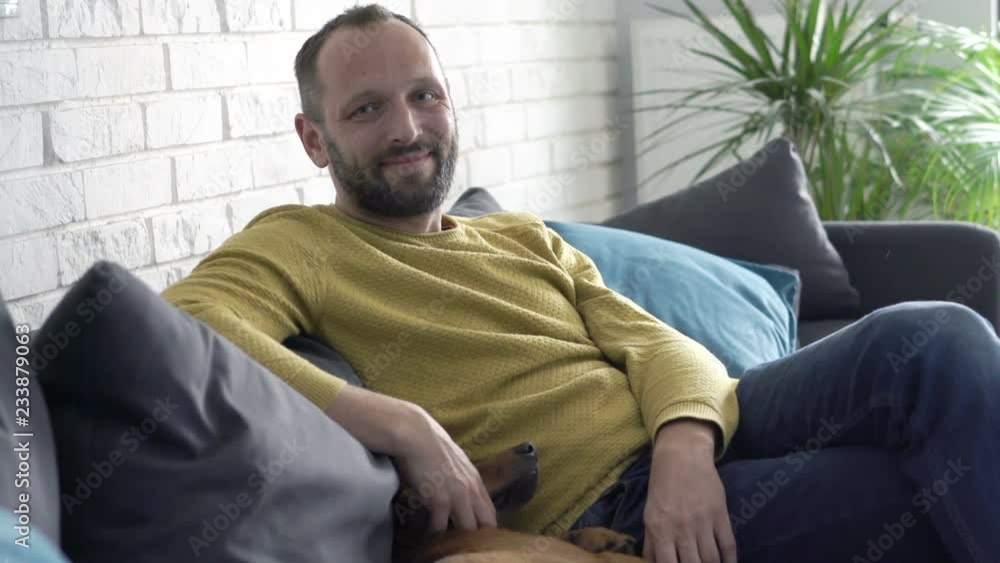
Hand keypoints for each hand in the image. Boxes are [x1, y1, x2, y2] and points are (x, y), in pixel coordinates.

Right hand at [394, 405, 497, 533]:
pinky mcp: (440, 501)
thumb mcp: (453, 462)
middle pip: (486, 524)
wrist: (415, 434)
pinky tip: (427, 535)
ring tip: (446, 544)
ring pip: (467, 530)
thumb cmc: (429, 444)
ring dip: (456, 539)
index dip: (486, 527)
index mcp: (475, 480)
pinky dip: (433, 534)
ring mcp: (457, 496)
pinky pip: (440, 528)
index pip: (491, 513)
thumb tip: (454, 490)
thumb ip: (459, 478)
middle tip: (464, 545)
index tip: (477, 537)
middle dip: (477, 537)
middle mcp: (471, 490)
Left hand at [643, 420, 736, 562]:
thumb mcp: (649, 515)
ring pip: (711, 559)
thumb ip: (651, 543)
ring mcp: (703, 522)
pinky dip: (731, 560)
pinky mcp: (720, 514)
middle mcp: (681, 529)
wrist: (681, 457)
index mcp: (659, 530)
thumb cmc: (662, 488)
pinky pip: (728, 545)